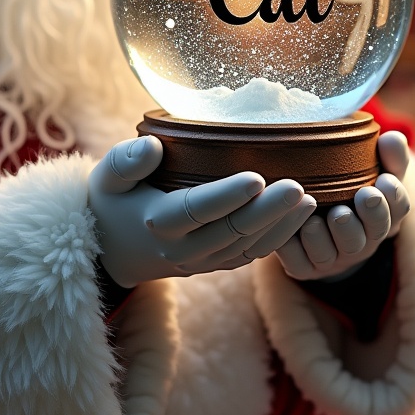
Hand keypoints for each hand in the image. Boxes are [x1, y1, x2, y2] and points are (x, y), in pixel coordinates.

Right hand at [88, 135, 317, 287]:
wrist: (109, 249)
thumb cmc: (112, 199)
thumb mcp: (106, 175)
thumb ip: (126, 161)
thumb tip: (152, 148)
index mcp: (155, 223)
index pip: (196, 210)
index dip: (227, 196)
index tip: (255, 178)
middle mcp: (180, 248)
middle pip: (230, 232)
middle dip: (267, 212)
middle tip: (297, 187)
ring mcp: (199, 261)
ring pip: (246, 249)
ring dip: (279, 227)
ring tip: (308, 201)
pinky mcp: (212, 266)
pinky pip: (248, 257)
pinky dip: (275, 241)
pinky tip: (298, 218)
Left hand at [275, 130, 410, 282]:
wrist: (315, 232)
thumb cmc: (348, 193)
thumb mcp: (373, 175)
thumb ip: (387, 159)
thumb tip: (393, 137)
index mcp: (379, 220)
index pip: (395, 213)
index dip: (393, 199)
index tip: (386, 179)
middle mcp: (358, 243)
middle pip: (364, 238)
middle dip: (364, 219)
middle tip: (362, 197)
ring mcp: (330, 259)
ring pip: (329, 254)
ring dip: (323, 237)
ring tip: (314, 221)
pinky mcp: (302, 268)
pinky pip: (297, 263)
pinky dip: (290, 248)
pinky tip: (285, 231)